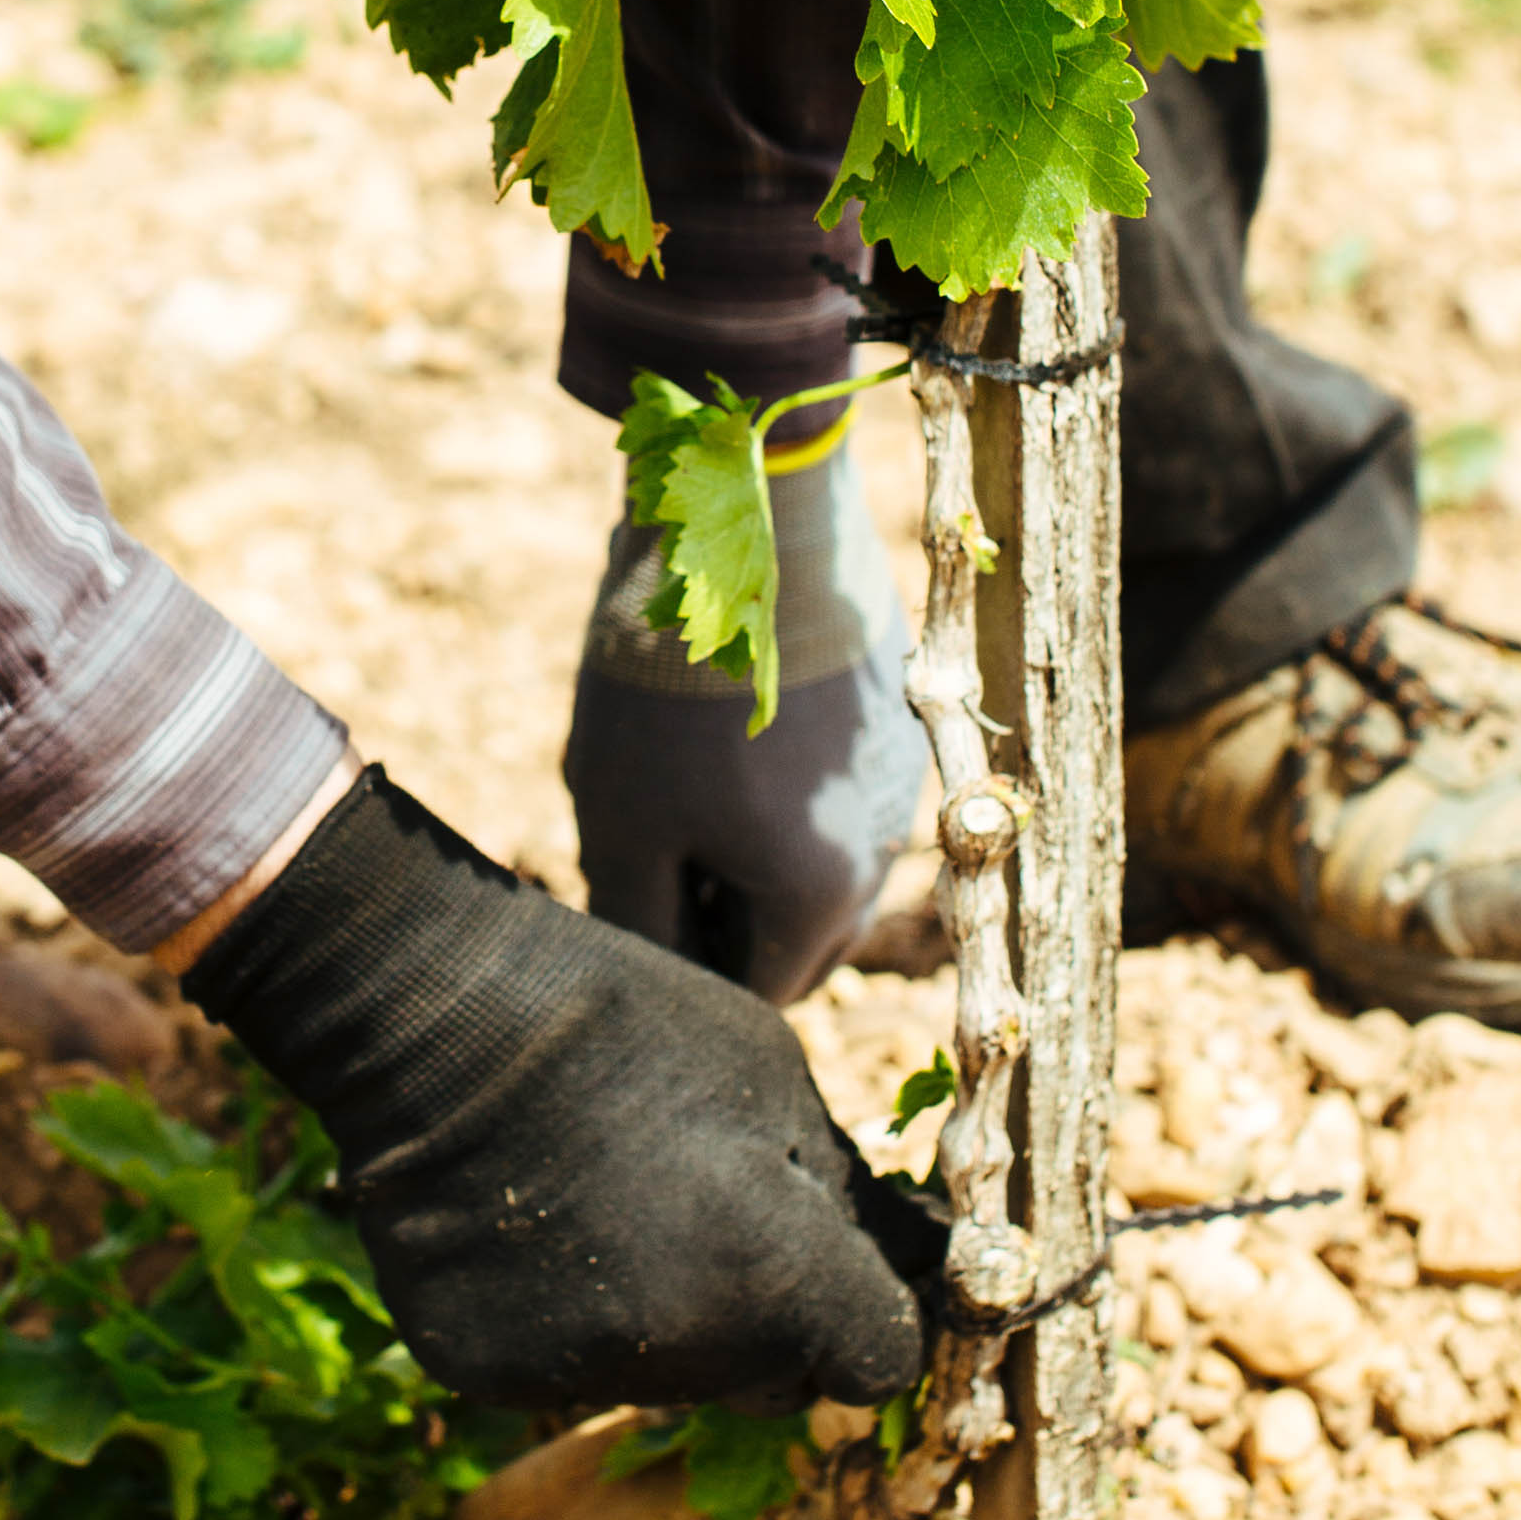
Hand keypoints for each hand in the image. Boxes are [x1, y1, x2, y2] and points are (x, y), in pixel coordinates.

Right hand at [188, 768, 935, 1414]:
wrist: (435, 1019)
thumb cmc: (626, 1024)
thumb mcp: (777, 1082)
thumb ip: (844, 1196)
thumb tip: (914, 1260)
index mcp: (778, 1277)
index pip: (880, 1359)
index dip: (869, 1310)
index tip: (841, 1270)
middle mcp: (686, 1355)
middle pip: (776, 1383)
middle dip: (772, 1322)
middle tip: (714, 1219)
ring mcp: (579, 1374)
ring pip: (672, 1379)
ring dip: (670, 1320)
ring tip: (610, 1204)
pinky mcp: (488, 1375)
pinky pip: (571, 1368)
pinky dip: (570, 1318)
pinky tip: (536, 1229)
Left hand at [563, 429, 926, 1003]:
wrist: (752, 524)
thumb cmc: (673, 686)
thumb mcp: (622, 819)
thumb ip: (641, 922)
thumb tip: (657, 977)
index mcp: (819, 900)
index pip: (752, 996)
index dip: (683, 965)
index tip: (636, 898)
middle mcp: (881, 854)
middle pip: (795, 939)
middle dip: (726, 916)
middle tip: (654, 845)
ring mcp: (898, 783)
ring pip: (817, 860)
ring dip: (757, 848)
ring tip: (687, 773)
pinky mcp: (892, 719)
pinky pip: (837, 790)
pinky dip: (789, 783)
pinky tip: (729, 717)